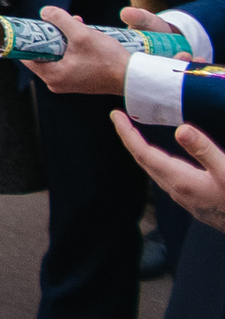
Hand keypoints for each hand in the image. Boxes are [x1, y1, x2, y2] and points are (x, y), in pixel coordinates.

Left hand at [23, 5, 132, 95]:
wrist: (133, 77)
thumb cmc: (109, 61)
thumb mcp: (81, 34)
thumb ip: (60, 20)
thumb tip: (45, 12)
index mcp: (52, 75)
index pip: (27, 54)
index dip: (29, 37)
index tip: (33, 25)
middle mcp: (56, 82)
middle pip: (42, 52)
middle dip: (51, 33)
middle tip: (60, 22)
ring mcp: (68, 81)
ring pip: (56, 53)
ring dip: (64, 37)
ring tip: (77, 25)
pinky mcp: (78, 79)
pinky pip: (67, 59)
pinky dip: (72, 46)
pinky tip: (83, 35)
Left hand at [114, 114, 224, 233]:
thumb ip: (204, 150)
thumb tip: (181, 129)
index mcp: (180, 181)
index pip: (143, 153)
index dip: (126, 133)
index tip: (114, 115)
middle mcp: (178, 191)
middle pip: (144, 162)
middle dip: (129, 139)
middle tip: (120, 119)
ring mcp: (187, 200)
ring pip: (156, 172)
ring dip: (144, 152)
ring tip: (136, 136)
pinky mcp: (196, 204)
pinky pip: (168, 179)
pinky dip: (159, 163)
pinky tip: (165, 161)